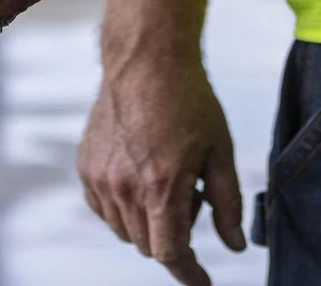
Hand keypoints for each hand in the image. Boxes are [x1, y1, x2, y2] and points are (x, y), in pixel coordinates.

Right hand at [78, 49, 243, 285]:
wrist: (146, 58)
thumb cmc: (188, 98)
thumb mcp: (220, 151)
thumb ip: (227, 205)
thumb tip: (235, 245)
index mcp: (160, 186)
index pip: (171, 254)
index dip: (189, 274)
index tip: (202, 282)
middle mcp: (123, 188)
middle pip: (148, 245)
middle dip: (174, 236)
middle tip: (192, 195)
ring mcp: (99, 178)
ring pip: (125, 231)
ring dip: (148, 223)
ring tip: (167, 178)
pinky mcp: (85, 167)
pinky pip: (105, 209)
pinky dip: (125, 207)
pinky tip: (142, 174)